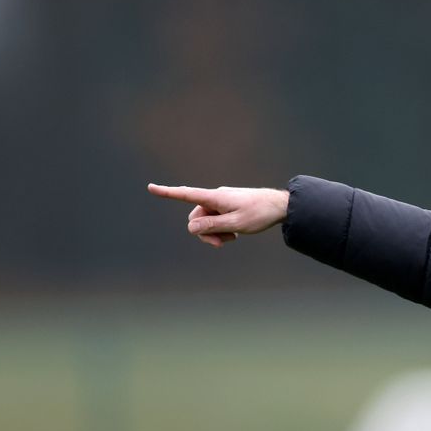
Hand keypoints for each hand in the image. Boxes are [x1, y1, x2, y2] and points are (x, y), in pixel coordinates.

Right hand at [147, 183, 289, 248]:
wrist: (279, 206)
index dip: (167, 193)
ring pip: (207, 221)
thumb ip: (212, 227)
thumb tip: (190, 227)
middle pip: (196, 217)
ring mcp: (221, 201)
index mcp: (215, 198)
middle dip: (204, 232)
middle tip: (223, 243)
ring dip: (215, 232)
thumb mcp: (235, 225)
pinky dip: (222, 228)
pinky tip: (236, 233)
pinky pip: (216, 219)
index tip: (150, 187)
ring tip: (233, 237)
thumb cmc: (259, 214)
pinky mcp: (228, 206)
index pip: (186, 194)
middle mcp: (215, 197)